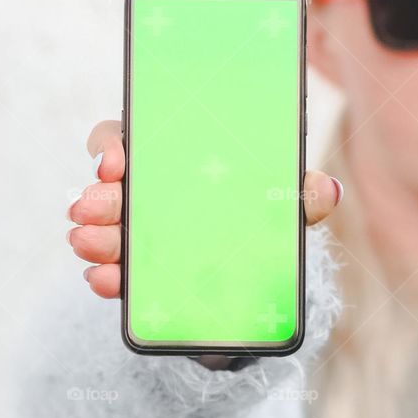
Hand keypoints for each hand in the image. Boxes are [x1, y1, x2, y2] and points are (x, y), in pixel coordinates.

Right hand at [66, 119, 343, 365]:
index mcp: (176, 159)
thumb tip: (329, 189)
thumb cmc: (263, 218)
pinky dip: (109, 275)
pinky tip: (104, 280)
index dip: (114, 145)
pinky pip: (115, 267)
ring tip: (89, 247)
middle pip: (113, 185)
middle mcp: (150, 189)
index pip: (133, 138)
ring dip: (96, 236)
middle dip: (100, 198)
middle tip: (88, 210)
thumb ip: (302, 196)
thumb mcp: (284, 207)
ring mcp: (141, 229)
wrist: (257, 275)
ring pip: (107, 226)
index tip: (115, 164)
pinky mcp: (140, 269)